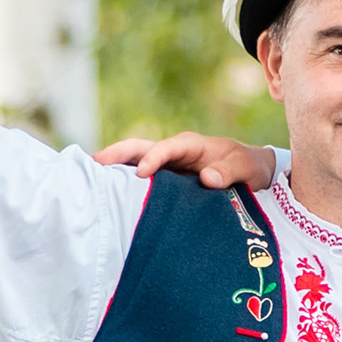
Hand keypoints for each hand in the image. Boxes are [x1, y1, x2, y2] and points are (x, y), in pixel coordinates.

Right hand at [98, 130, 278, 188]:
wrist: (253, 172)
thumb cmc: (249, 166)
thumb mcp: (246, 168)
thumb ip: (229, 171)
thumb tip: (207, 179)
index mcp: (191, 145)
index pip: (166, 148)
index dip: (153, 159)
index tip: (141, 173)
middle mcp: (174, 152)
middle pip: (139, 148)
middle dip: (117, 154)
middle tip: (93, 164)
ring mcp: (167, 165)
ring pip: (135, 162)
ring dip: (113, 168)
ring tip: (89, 179)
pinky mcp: (165, 180)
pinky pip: (141, 178)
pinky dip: (123, 183)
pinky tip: (108, 195)